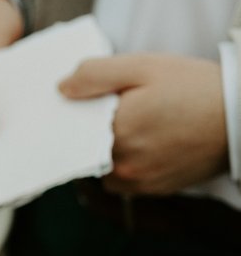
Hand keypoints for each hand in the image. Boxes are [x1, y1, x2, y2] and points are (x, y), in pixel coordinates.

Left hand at [59, 54, 228, 194]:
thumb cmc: (195, 87)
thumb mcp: (142, 66)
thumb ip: (95, 75)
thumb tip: (61, 89)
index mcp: (116, 131)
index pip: (72, 129)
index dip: (73, 115)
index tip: (78, 102)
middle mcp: (124, 164)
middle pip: (86, 149)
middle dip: (89, 131)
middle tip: (108, 110)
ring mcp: (140, 180)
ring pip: (103, 167)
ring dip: (107, 150)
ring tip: (129, 126)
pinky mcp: (156, 189)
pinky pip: (124, 179)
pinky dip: (125, 163)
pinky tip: (142, 142)